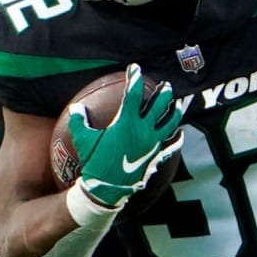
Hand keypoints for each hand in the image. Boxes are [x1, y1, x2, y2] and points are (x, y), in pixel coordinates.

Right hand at [70, 64, 184, 207]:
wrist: (107, 188)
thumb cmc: (94, 163)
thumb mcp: (83, 140)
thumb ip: (79, 121)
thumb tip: (77, 108)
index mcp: (127, 122)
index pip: (133, 94)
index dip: (134, 78)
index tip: (135, 68)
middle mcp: (144, 131)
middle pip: (159, 106)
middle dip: (162, 93)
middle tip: (164, 85)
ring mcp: (152, 144)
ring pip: (169, 124)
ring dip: (174, 112)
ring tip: (177, 104)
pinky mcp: (155, 157)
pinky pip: (169, 147)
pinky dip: (176, 140)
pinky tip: (180, 136)